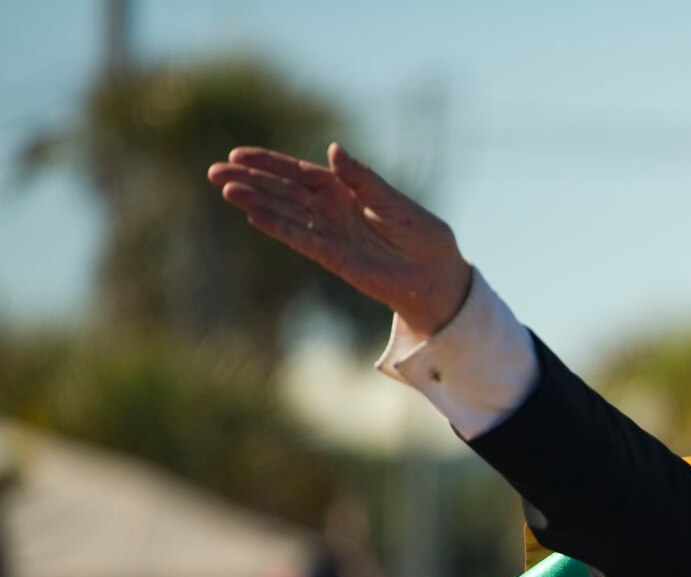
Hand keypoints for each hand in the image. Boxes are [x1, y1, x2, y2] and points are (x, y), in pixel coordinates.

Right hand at [207, 142, 473, 336]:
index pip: (298, 173)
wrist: (438, 275)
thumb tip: (333, 149)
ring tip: (227, 191)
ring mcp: (331, 234)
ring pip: (287, 214)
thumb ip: (362, 178)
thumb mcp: (392, 201)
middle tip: (214, 172)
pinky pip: (302, 240)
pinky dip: (280, 228)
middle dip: (250, 181)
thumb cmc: (421, 235)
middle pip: (283, 192)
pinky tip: (254, 217)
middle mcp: (332, 211)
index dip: (268, 163)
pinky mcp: (335, 258)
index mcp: (345, 190)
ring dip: (257, 203)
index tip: (237, 154)